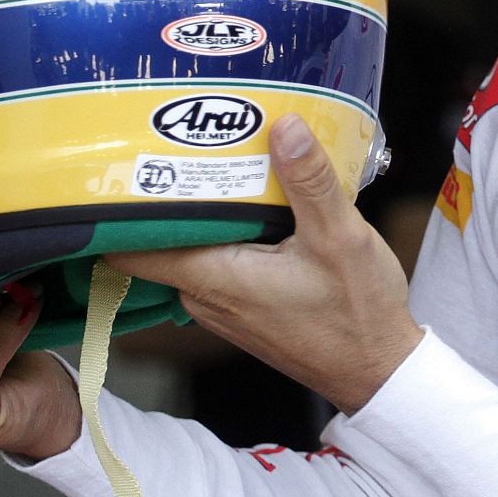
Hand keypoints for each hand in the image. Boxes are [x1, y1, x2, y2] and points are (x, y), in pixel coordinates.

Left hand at [107, 114, 423, 414]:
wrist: (377, 369)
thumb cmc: (357, 314)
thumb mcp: (340, 237)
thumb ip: (309, 181)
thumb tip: (284, 127)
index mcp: (215, 278)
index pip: (129, 249)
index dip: (121, 206)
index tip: (133, 161)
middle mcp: (205, 295)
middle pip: (162, 236)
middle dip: (174, 190)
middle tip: (190, 140)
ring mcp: (221, 304)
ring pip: (192, 245)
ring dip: (207, 209)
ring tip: (229, 162)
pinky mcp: (240, 305)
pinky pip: (216, 259)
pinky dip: (229, 230)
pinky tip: (260, 204)